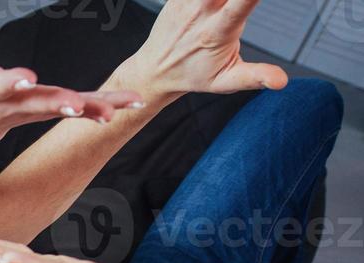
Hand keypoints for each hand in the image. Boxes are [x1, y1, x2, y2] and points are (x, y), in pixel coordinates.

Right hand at [0, 9, 140, 151]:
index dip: (10, 83)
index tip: (24, 81)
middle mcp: (10, 106)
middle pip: (35, 103)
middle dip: (56, 103)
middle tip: (75, 105)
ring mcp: (31, 111)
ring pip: (61, 109)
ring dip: (88, 108)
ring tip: (113, 112)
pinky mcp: (49, 110)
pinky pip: (80, 109)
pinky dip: (105, 105)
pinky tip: (131, 102)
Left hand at [128, 0, 287, 97]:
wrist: (154, 71)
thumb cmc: (190, 75)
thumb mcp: (224, 81)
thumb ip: (254, 77)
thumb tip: (281, 81)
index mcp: (217, 32)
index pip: (242, 3)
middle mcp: (201, 12)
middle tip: (241, 2)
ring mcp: (188, 1)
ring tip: (227, 4)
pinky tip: (214, 2)